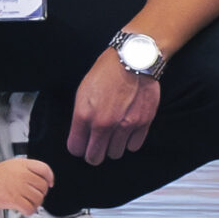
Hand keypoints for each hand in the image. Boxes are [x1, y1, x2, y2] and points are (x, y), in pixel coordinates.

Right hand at [0, 157, 53, 214]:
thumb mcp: (11, 165)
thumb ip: (26, 170)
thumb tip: (38, 179)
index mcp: (22, 164)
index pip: (45, 169)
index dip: (50, 177)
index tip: (50, 183)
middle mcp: (23, 175)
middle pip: (43, 186)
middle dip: (41, 193)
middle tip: (35, 196)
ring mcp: (19, 187)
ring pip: (38, 199)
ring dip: (36, 204)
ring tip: (29, 203)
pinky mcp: (15, 200)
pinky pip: (30, 208)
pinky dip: (30, 211)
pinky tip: (25, 209)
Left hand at [65, 51, 161, 166]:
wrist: (132, 60)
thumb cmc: (106, 73)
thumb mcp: (83, 93)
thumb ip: (81, 117)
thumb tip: (80, 135)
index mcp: (85, 115)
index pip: (76, 148)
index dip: (78, 147)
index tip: (81, 145)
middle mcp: (104, 124)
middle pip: (94, 157)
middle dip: (93, 153)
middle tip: (96, 145)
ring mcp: (125, 125)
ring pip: (115, 154)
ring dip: (113, 147)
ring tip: (114, 134)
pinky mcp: (143, 123)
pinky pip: (133, 146)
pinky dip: (130, 141)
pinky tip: (127, 130)